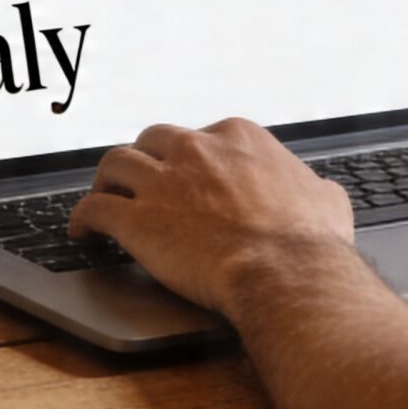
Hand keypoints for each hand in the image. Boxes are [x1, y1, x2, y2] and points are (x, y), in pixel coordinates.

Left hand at [69, 119, 355, 312]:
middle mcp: (195, 150)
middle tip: (141, 182)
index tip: (186, 175)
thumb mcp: (326, 200)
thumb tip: (320, 191)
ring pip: (114, 164)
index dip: (189, 159)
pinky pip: (93, 209)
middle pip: (152, 141)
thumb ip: (314, 188)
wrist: (285, 272)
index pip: (200, 136)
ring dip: (107, 181)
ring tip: (104, 197)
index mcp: (238, 138)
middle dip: (145, 160)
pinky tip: (81, 231)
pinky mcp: (136, 219)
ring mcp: (162, 182)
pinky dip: (82, 217)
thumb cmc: (308, 243)